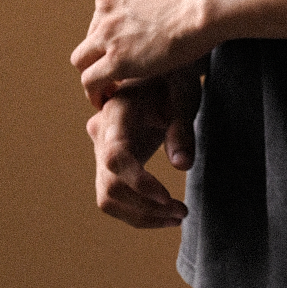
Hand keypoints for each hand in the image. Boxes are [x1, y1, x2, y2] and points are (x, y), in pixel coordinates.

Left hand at [71, 0, 207, 107]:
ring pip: (83, 59)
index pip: (104, 13)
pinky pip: (90, 80)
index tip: (122, 49)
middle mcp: (107, 3)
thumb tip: (164, 21)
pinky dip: (94, 93)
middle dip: (100, 54)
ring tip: (107, 89)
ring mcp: (108, 32)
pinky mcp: (115, 59)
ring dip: (94, 74)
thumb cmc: (203, 1)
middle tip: (114, 73)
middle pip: (90, 36)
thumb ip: (153, 4)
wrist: (207, 7)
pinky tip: (104, 101)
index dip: (111, 36)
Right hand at [85, 70, 201, 228]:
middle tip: (182, 213)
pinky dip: (138, 211)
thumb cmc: (173, 78)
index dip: (138, 182)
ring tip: (178, 216)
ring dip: (142, 216)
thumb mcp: (184, 94)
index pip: (116, 156)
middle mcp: (102, 135)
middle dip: (145, 208)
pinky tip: (167, 213)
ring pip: (108, 198)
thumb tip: (183, 165)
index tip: (167, 197)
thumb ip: (182, 128)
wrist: (159, 71)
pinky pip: (115, 196)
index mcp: (117, 113)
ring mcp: (102, 151)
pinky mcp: (110, 164)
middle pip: (109, 186)